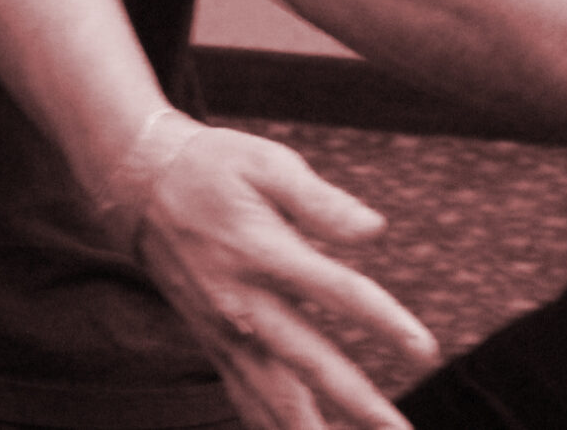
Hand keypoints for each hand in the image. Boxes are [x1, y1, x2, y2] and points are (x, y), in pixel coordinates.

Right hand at [132, 127, 437, 429]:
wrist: (140, 188)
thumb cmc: (215, 168)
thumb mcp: (268, 163)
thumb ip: (322, 202)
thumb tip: (376, 230)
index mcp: (265, 252)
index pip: (338, 293)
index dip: (386, 323)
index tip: (426, 351)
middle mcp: (244, 303)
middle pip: (309, 365)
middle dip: (357, 404)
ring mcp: (226, 332)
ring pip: (273, 399)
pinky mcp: (215, 344)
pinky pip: (245, 399)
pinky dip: (271, 427)